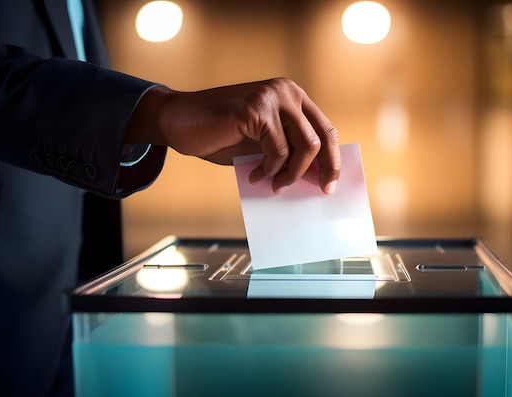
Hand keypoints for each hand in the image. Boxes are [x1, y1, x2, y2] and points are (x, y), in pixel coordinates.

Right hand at [127, 78, 339, 193]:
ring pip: (304, 146)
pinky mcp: (256, 109)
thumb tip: (315, 176)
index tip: (330, 184)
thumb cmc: (220, 134)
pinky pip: (277, 150)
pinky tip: (254, 174)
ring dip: (291, 173)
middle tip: (319, 191)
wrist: (179, 121)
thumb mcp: (262, 143)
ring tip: (274, 184)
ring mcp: (271, 97)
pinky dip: (269, 170)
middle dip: (324, 169)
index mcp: (291, 96)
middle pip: (321, 137)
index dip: (332, 158)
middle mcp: (286, 91)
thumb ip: (287, 150)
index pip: (324, 129)